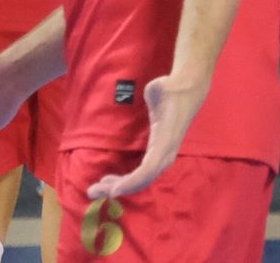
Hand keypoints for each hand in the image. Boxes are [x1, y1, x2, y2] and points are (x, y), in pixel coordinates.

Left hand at [86, 74, 207, 198]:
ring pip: (143, 179)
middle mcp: (166, 151)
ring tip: (99, 187)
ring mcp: (164, 154)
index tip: (113, 191)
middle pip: (144, 179)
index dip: (133, 181)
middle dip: (119, 188)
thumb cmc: (171, 89)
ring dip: (121, 185)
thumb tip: (154, 89)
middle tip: (93, 191)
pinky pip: (143, 173)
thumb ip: (157, 91)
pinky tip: (111, 179)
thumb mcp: (161, 89)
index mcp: (166, 140)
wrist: (187, 90)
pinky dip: (127, 179)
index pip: (150, 168)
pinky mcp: (159, 152)